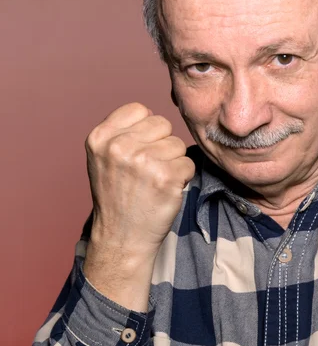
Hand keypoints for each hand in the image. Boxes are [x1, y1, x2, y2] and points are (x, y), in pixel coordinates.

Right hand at [83, 103, 194, 309]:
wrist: (122, 237)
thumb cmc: (118, 196)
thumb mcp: (104, 157)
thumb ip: (122, 132)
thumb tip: (151, 112)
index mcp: (100, 137)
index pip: (139, 109)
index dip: (146, 129)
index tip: (138, 149)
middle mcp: (119, 146)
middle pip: (162, 124)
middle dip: (161, 145)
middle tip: (147, 169)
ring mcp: (143, 161)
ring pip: (177, 144)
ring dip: (173, 162)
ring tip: (155, 181)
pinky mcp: (166, 177)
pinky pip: (188, 164)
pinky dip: (183, 178)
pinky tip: (166, 190)